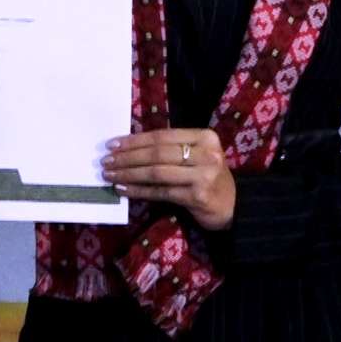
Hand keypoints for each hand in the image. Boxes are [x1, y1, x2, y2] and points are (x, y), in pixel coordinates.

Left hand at [102, 128, 235, 230]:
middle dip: (128, 157)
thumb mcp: (197, 156)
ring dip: (129, 174)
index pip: (162, 136)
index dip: (135, 140)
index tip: (113, 144)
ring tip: (110, 175)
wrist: (234, 205)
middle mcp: (206, 153)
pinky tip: (124, 189)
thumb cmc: (209, 177)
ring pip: (157, 172)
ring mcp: (203, 175)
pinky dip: (140, 191)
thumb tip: (130, 147)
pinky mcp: (197, 196)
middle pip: (158, 153)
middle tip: (106, 160)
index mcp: (205, 136)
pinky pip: (161, 192)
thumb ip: (172, 149)